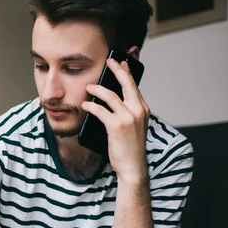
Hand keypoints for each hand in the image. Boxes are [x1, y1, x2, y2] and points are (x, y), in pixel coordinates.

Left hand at [81, 58, 149, 182]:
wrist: (132, 166)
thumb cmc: (130, 148)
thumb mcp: (133, 127)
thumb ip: (127, 113)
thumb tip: (113, 102)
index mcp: (143, 109)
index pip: (134, 86)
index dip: (127, 72)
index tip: (121, 62)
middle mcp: (138, 110)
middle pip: (127, 83)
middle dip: (116, 69)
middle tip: (108, 61)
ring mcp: (128, 117)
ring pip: (110, 95)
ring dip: (97, 89)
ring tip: (88, 88)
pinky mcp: (117, 125)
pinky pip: (101, 110)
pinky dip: (91, 106)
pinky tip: (85, 105)